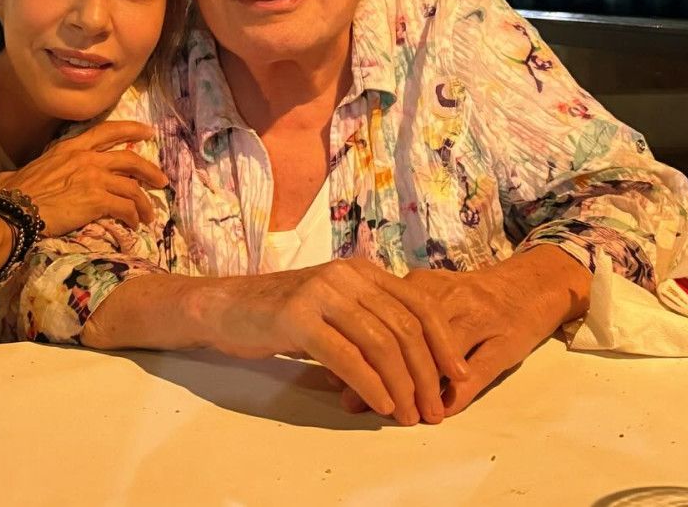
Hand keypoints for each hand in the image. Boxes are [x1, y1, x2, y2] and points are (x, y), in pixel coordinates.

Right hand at [0, 121, 167, 235]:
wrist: (15, 211)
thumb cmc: (12, 194)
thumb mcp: (22, 170)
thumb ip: (30, 170)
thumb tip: (10, 178)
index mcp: (70, 147)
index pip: (107, 131)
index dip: (131, 129)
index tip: (147, 132)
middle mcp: (86, 158)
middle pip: (130, 159)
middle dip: (150, 170)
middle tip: (161, 180)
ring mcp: (94, 178)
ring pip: (132, 187)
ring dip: (144, 202)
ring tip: (149, 215)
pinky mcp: (97, 200)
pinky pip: (125, 207)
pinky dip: (133, 216)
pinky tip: (134, 224)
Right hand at [211, 259, 469, 424]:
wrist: (227, 307)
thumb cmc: (284, 314)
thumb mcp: (334, 308)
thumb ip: (370, 322)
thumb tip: (415, 367)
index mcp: (361, 271)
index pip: (418, 304)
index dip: (444, 343)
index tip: (460, 377)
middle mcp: (346, 275)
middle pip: (404, 326)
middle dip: (426, 373)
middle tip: (433, 410)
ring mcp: (320, 293)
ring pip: (379, 342)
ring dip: (401, 385)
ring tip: (408, 415)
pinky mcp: (296, 316)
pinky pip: (345, 354)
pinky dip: (368, 383)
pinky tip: (380, 404)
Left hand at [332, 247, 590, 416]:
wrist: (531, 285)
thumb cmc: (470, 297)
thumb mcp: (429, 300)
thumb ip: (391, 323)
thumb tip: (342, 358)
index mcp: (423, 286)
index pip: (383, 318)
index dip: (356, 348)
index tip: (334, 377)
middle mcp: (448, 297)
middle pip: (406, 337)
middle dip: (376, 371)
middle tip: (352, 401)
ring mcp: (478, 319)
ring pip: (437, 357)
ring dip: (413, 387)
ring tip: (392, 411)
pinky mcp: (504, 343)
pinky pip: (475, 373)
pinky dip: (454, 395)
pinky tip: (439, 410)